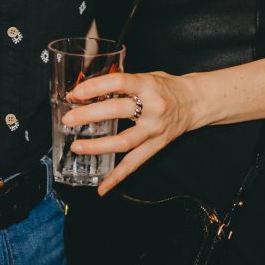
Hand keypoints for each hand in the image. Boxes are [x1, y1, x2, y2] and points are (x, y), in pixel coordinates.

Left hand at [63, 70, 197, 193]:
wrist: (195, 102)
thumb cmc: (168, 88)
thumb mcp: (147, 77)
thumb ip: (123, 83)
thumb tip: (87, 90)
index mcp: (149, 85)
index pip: (120, 82)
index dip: (96, 87)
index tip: (76, 93)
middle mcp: (153, 108)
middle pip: (117, 111)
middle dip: (89, 115)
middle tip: (68, 119)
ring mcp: (154, 130)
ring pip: (123, 141)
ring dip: (98, 146)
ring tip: (77, 147)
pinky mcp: (156, 146)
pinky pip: (134, 164)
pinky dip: (117, 177)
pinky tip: (102, 187)